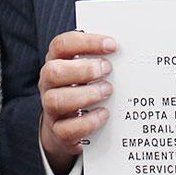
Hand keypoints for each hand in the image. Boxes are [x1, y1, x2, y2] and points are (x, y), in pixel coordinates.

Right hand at [38, 31, 116, 174]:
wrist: (64, 127)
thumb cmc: (81, 90)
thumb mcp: (86, 71)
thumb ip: (99, 60)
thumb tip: (127, 53)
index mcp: (56, 62)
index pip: (62, 45)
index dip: (86, 42)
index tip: (112, 45)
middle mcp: (48, 84)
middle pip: (53, 72)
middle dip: (83, 69)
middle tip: (107, 69)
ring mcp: (51, 109)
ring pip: (55, 100)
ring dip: (86, 94)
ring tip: (107, 91)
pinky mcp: (58, 132)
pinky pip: (67, 129)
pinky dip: (88, 121)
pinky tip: (104, 114)